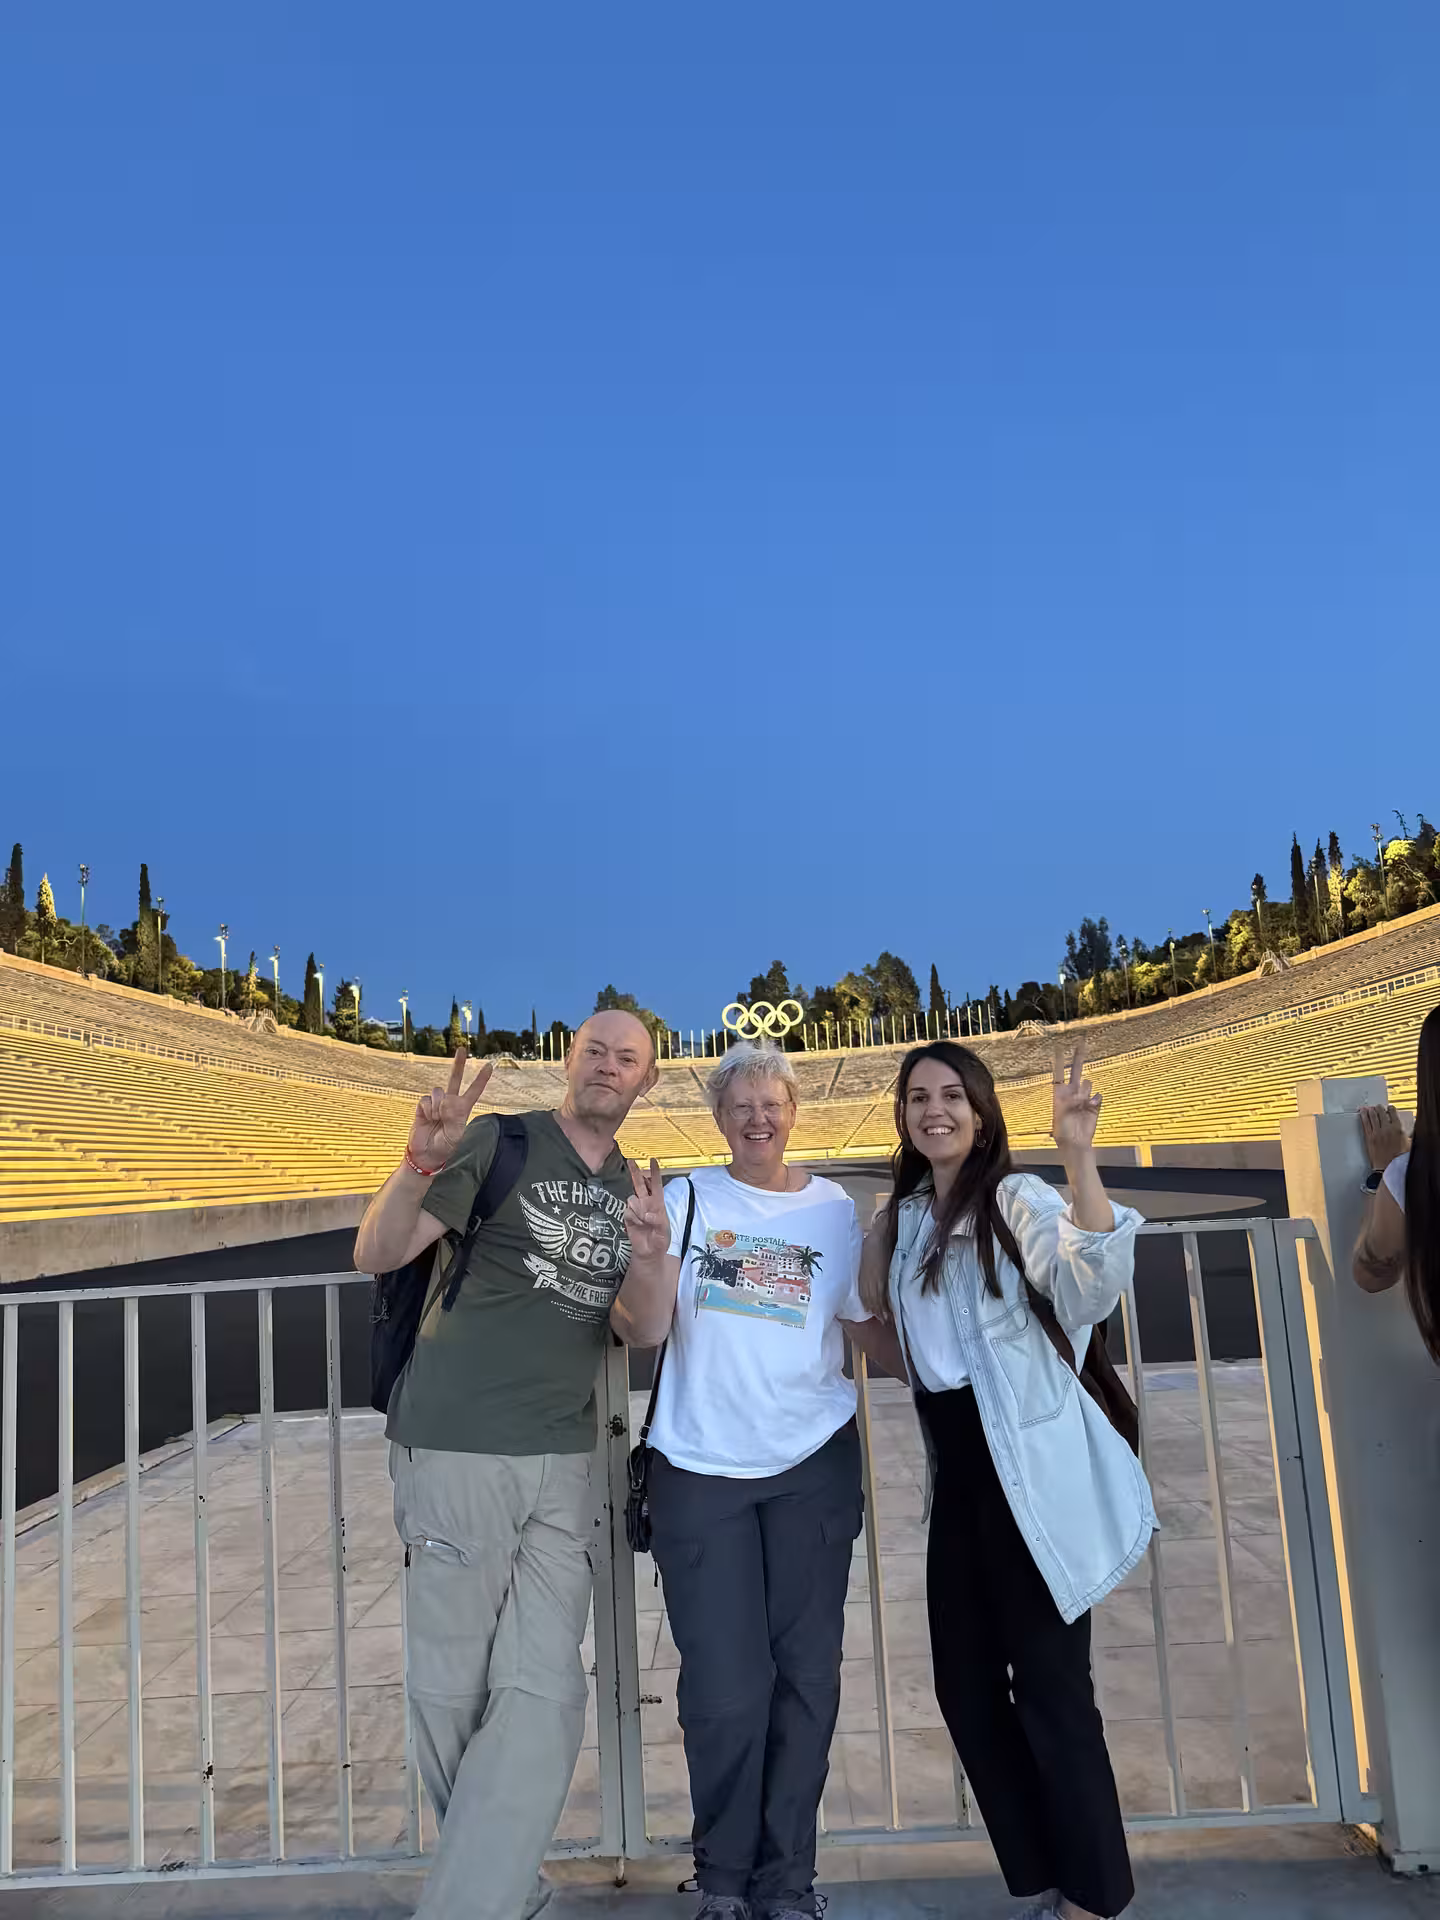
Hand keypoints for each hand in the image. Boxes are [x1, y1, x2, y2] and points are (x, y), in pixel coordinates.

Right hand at [407, 1051, 493, 1172]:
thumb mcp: (455, 1136)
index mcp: (462, 1110)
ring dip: (437, 1106)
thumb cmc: (445, 1147)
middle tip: (462, 1049)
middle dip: (458, 1064)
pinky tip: (428, 1118)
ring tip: (437, 1119)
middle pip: (454, 1079)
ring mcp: (436, 1104)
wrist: (426, 1154)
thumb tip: (447, 1101)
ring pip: (438, 1092)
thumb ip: (454, 1118)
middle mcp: (450, 1103)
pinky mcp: (423, 1106)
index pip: (474, 1091)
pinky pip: (426, 1099)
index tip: (489, 1065)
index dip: (481, 1079)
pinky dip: (427, 1109)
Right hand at [624, 1158, 671, 1261]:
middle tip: (630, 1161)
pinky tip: (637, 1225)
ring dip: (638, 1210)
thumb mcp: (664, 1231)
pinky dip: (633, 1218)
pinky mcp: (628, 1216)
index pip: (656, 1184)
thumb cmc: (660, 1240)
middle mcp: (646, 1203)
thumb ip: (658, 1221)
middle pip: (640, 1183)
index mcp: (658, 1203)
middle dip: (635, 1171)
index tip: (653, 1160)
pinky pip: (627, 1211)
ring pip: (632, 1199)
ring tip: (644, 1222)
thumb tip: (647, 1214)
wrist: (648, 1252)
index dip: (655, 1172)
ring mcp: (636, 1209)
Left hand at [1051, 1041, 1101, 1152]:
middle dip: (1079, 1056)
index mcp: (1060, 1093)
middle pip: (1076, 1070)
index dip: (1059, 1059)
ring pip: (1088, 1083)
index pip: (1059, 1072)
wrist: (1076, 1144)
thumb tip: (1080, 1089)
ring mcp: (1083, 1098)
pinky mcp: (1094, 1105)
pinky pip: (1098, 1096)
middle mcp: (1072, 1092)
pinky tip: (1090, 1108)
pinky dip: (1095, 1100)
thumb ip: (1070, 1100)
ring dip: (1085, 1091)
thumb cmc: (1063, 1131)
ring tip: (1080, 1105)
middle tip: (1082, 1041)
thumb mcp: (1061, 1114)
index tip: (1059, 1045)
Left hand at [1359, 1104, 1408, 1171]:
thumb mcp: (1408, 1143)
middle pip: (1381, 1113)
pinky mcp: (1369, 1137)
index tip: (1389, 1108)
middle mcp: (1387, 1128)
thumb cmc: (1399, 1158)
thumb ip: (1406, 1134)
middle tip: (1378, 1106)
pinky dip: (1363, 1116)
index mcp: (1398, 1128)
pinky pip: (1365, 1124)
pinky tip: (1362, 1112)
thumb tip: (1405, 1129)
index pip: (1393, 1113)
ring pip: (1372, 1117)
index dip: (1390, 1109)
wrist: (1388, 1167)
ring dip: (1371, 1110)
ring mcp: (1377, 1132)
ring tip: (1369, 1108)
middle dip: (1379, 1108)